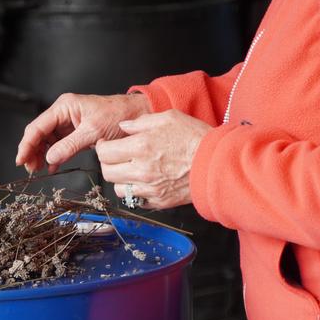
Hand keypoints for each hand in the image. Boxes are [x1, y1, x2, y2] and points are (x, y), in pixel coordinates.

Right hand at [15, 92, 150, 173]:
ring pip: (46, 140)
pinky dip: (53, 155)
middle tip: (30, 168)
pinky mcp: (75, 131)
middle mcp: (63, 113)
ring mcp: (68, 122)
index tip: (21, 159)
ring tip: (38, 169)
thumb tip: (50, 158)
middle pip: (38, 133)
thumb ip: (70, 145)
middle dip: (32, 151)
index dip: (27, 144)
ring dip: (41, 154)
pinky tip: (51, 166)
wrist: (136, 115)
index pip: (37, 127)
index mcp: (64, 107)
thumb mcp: (93, 132)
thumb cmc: (118, 116)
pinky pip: (58, 143)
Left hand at [96, 110, 210, 208]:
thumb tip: (124, 126)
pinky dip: (136, 192)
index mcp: (141, 147)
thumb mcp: (168, 118)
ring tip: (131, 170)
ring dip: (120, 180)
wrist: (218, 163)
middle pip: (107, 173)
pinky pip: (136, 200)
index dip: (101, 148)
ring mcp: (149, 188)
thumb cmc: (196, 138)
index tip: (105, 145)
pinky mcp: (158, 201)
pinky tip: (145, 181)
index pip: (104, 153)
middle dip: (108, 164)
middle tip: (115, 157)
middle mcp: (141, 170)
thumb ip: (141, 121)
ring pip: (119, 189)